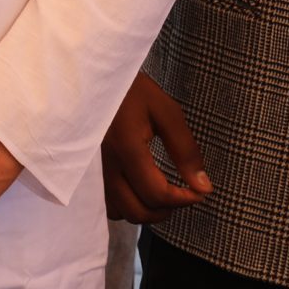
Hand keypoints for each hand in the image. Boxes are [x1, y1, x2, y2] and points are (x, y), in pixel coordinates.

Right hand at [102, 71, 211, 223]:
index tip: (198, 191)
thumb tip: (203, 187)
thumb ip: (185, 150)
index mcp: (125, 146)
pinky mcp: (84, 169)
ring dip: (143, 209)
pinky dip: (123, 204)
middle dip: (166, 210)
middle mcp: (104, 163)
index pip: (157, 193)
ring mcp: (90, 169)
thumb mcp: (166, 111)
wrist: (91, 76)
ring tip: (158, 192)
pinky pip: (104, 203)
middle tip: (181, 195)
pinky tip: (136, 187)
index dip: (185, 199)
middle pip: (137, 211)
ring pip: (118, 212)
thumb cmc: (132, 90)